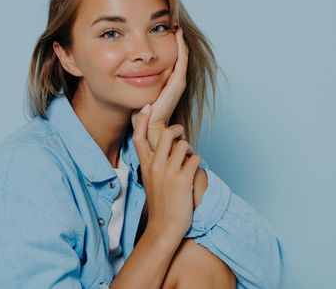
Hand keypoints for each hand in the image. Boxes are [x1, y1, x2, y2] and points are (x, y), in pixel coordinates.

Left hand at [131, 26, 188, 150]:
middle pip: (178, 56)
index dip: (168, 46)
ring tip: (177, 28)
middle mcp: (174, 82)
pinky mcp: (177, 84)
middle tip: (173, 25)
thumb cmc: (141, 115)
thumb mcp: (136, 94)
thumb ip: (133, 83)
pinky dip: (181, 49)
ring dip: (180, 42)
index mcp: (166, 83)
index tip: (162, 31)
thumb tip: (122, 72)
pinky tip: (178, 37)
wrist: (148, 128)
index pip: (169, 60)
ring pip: (181, 57)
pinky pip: (181, 61)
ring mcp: (177, 82)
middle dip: (176, 41)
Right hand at [132, 104, 202, 240]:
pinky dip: (197, 163)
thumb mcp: (150, 181)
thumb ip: (154, 164)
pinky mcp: (183, 179)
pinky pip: (195, 159)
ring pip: (183, 145)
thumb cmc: (160, 204)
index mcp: (145, 166)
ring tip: (189, 160)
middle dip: (176, 130)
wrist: (164, 227)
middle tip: (181, 136)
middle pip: (164, 134)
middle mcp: (155, 166)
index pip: (138, 137)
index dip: (141, 119)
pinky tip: (194, 172)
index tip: (146, 107)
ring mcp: (168, 172)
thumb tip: (167, 147)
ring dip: (189, 150)